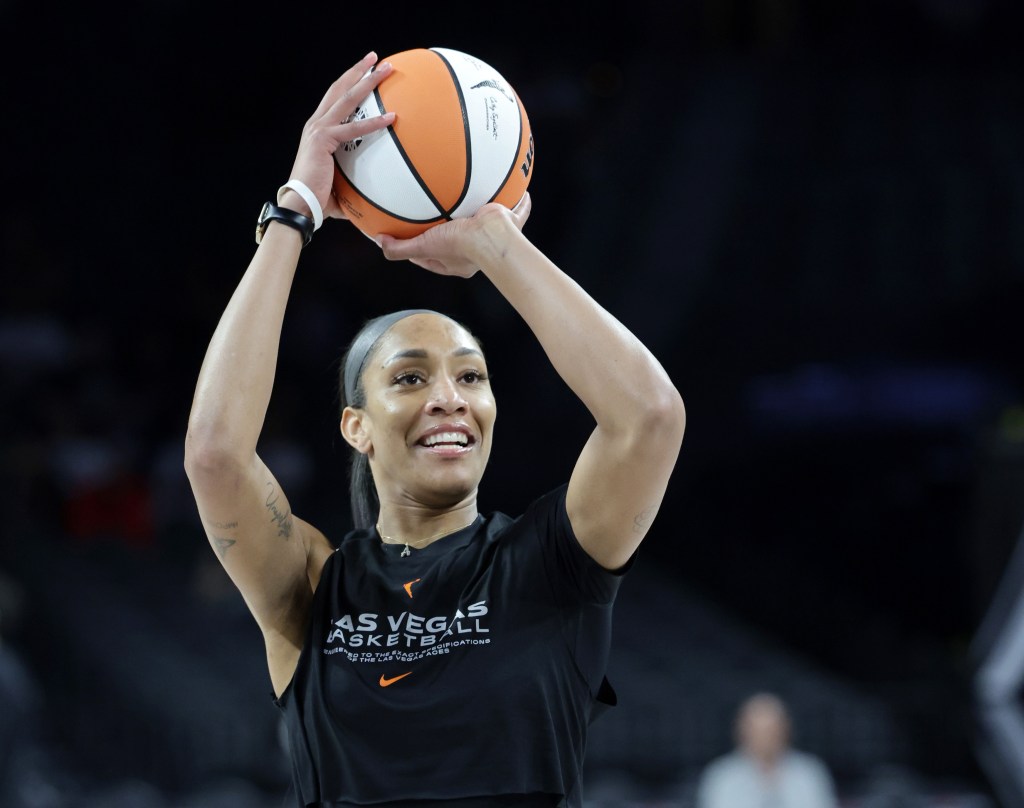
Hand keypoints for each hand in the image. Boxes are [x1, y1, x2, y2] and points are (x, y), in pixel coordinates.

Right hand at [281, 52, 395, 219]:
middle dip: (358, 71)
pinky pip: (354, 128)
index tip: (364, 71)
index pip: (335, 98)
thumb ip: (354, 178)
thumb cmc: (318, 197)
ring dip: (367, 81)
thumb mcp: (339, 181)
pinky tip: (392, 117)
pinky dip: (374, 123)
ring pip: (347, 98)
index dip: (349, 82)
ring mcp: (318, 129)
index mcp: (317, 129)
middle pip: (339, 88)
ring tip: (385, 69)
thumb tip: (372, 192)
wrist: (300, 203)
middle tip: (375, 58)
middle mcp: (316, 123)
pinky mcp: (323, 140)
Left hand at [377, 193, 531, 277]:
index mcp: (456, 260)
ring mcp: (493, 235)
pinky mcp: (508, 222)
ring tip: (479, 197)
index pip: (435, 255)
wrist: (491, 238)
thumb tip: (380, 242)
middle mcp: (475, 249)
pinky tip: (522, 191)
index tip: (413, 236)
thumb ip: (400, 248)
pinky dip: (521, 202)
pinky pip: (517, 210)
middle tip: (443, 216)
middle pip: (462, 237)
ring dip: (485, 211)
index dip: (423, 247)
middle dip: (453, 228)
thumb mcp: (424, 247)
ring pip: (489, 222)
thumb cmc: (460, 246)